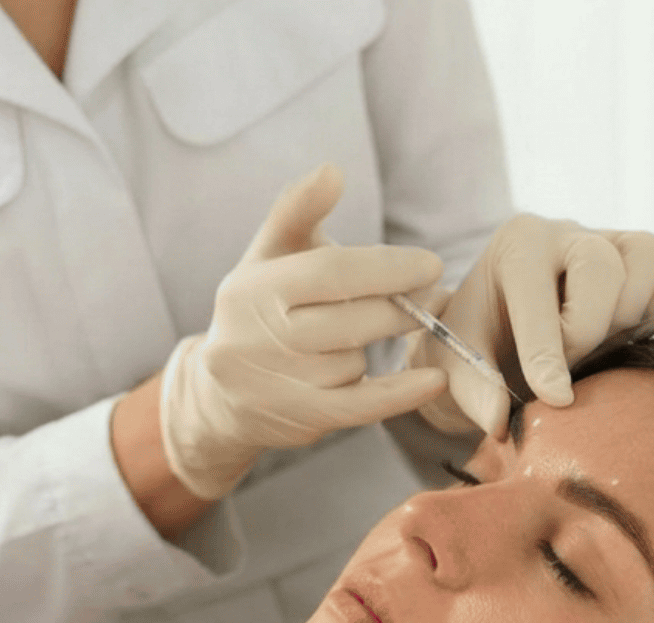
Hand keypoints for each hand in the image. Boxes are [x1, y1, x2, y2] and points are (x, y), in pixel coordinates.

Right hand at [159, 164, 450, 498]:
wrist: (220, 394)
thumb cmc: (260, 308)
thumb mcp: (270, 255)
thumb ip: (299, 210)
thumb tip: (333, 171)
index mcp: (251, 289)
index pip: (329, 274)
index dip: (386, 268)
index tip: (431, 264)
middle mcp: (257, 338)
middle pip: (349, 321)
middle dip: (397, 308)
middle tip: (432, 296)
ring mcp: (276, 383)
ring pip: (353, 362)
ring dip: (372, 348)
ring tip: (367, 335)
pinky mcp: (299, 419)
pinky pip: (360, 407)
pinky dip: (400, 394)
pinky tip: (433, 380)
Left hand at [410, 215, 653, 436]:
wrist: (505, 333)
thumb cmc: (480, 346)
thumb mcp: (458, 369)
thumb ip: (474, 393)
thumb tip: (500, 422)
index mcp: (517, 244)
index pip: (537, 289)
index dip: (547, 352)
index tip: (555, 399)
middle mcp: (568, 232)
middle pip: (602, 266)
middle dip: (587, 331)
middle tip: (568, 366)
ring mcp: (613, 240)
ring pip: (648, 260)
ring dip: (628, 317)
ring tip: (596, 348)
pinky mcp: (647, 265)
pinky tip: (620, 340)